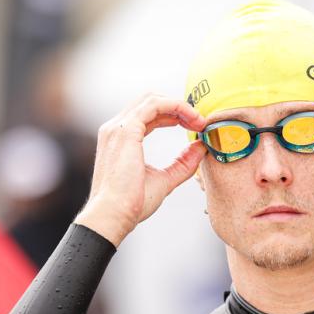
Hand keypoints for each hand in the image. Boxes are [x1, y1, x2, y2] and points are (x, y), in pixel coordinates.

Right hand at [74, 94, 207, 245]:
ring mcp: (118, 127)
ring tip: (199, 120)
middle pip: (150, 101)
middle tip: (199, 121)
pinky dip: (176, 106)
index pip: (148, 114)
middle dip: (177, 107)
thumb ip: (182, 163)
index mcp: (121, 139)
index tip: (193, 126)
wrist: (113, 215)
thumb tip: (199, 148)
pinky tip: (191, 118)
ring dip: (179, 105)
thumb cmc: (131, 204)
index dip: (173, 115)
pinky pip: (154, 105)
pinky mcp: (126, 130)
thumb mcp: (164, 180)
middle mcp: (116, 129)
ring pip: (152, 98)